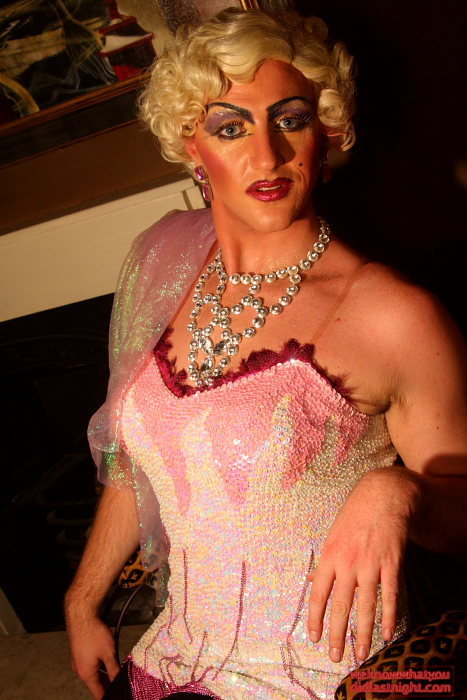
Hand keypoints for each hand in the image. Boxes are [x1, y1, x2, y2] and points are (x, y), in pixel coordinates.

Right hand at [67, 612, 119, 698]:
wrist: (81, 615)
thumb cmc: (93, 632)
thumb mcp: (109, 652)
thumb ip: (114, 670)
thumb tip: (119, 681)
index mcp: (86, 674)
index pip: (98, 693)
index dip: (109, 695)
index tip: (118, 694)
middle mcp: (80, 670)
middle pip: (96, 683)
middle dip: (108, 683)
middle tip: (121, 680)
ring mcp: (78, 661)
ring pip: (94, 672)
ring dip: (105, 671)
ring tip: (117, 665)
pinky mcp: (79, 653)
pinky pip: (91, 663)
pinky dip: (100, 663)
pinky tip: (109, 655)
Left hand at [307, 466, 418, 662]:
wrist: (382, 496)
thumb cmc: (354, 515)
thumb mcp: (332, 535)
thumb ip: (325, 563)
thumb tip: (312, 581)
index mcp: (329, 556)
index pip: (318, 594)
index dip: (315, 618)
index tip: (314, 637)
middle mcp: (347, 563)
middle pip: (340, 606)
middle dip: (337, 634)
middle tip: (335, 656)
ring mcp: (370, 564)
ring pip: (365, 606)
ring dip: (362, 632)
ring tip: (360, 653)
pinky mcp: (391, 564)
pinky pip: (390, 595)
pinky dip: (389, 615)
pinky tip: (388, 633)